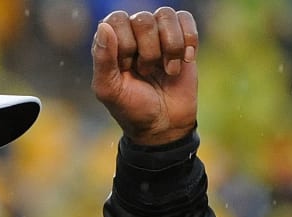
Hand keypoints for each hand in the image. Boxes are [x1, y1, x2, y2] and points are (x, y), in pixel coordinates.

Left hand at [91, 7, 199, 145]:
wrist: (165, 125)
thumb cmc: (133, 109)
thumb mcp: (110, 91)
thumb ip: (103, 60)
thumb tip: (104, 26)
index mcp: (111, 41)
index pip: (117, 20)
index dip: (126, 45)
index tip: (127, 68)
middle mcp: (134, 32)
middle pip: (143, 19)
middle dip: (148, 51)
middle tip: (146, 73)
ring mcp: (159, 34)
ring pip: (166, 15)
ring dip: (170, 47)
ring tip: (167, 70)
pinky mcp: (182, 38)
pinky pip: (186, 18)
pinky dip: (188, 40)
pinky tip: (185, 60)